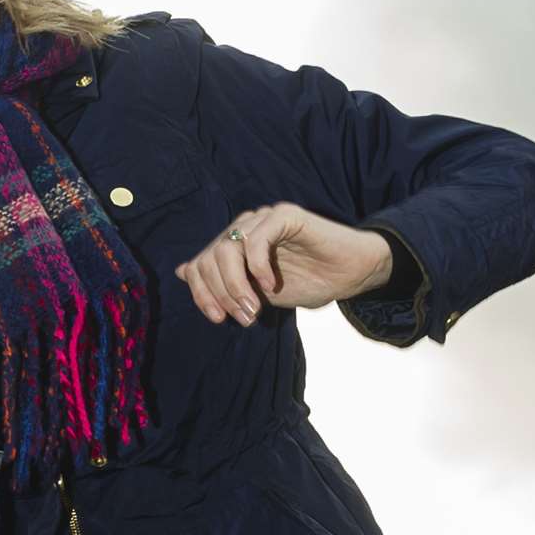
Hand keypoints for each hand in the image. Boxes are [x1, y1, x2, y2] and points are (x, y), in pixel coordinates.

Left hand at [174, 203, 392, 325]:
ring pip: (227, 248)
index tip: (218, 318)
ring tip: (254, 308)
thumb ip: (223, 283)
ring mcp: (263, 219)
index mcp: (234, 245)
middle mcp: (244, 227)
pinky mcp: (285, 215)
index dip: (201, 293)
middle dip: (221, 294)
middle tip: (244, 317)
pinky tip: (271, 286)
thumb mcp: (258, 292)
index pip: (198, 264)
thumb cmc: (309, 281)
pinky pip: (256, 239)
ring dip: (236, 285)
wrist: (351, 273)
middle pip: (209, 258)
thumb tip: (182, 271)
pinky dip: (257, 267)